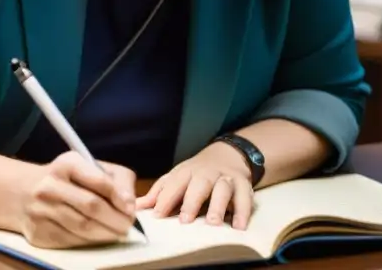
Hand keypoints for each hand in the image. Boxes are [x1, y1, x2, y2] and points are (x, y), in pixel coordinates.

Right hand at [18, 151, 137, 247]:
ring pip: (83, 227)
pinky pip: (71, 241)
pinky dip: (89, 242)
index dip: (120, 197)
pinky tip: (95, 236)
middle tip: (127, 226)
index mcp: (66, 164)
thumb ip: (116, 180)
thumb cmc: (66, 179)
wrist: (23, 191)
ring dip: (106, 234)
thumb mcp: (89, 167)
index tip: (130, 209)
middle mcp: (50, 185)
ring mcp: (41, 210)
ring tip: (116, 233)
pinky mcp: (38, 232)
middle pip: (92, 206)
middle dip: (116, 219)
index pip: (99, 181)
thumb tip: (129, 205)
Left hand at [136, 143, 254, 229]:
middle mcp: (206, 173)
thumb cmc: (196, 174)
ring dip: (218, 206)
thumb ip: (159, 193)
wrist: (227, 155)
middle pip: (198, 185)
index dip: (166, 198)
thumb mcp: (176, 178)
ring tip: (212, 223)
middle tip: (185, 221)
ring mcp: (225, 178)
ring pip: (222, 189)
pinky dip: (243, 212)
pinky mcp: (243, 185)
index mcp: (186, 172)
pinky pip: (245, 198)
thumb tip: (136, 206)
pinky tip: (239, 225)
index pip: (174, 183)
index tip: (158, 215)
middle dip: (191, 202)